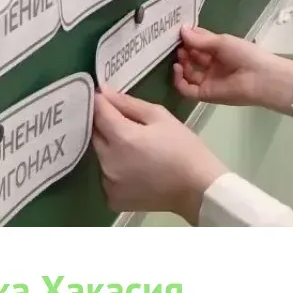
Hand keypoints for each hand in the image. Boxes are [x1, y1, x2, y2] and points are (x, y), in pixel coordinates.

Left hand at [91, 88, 227, 223]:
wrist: (196, 188)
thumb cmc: (183, 147)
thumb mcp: (160, 116)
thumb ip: (129, 104)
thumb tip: (104, 93)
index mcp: (122, 138)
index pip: (98, 113)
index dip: (100, 102)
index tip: (104, 95)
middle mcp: (109, 162)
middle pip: (95, 135)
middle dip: (105, 124)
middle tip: (125, 122)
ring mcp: (108, 184)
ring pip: (100, 156)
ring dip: (109, 147)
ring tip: (134, 147)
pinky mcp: (112, 199)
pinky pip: (106, 176)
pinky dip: (114, 169)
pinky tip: (134, 168)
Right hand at [174, 26, 292, 113]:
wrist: (259, 78)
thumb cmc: (244, 54)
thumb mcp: (222, 42)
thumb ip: (201, 39)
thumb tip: (182, 30)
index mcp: (220, 51)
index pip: (200, 43)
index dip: (189, 37)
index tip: (178, 31)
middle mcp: (213, 65)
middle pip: (193, 57)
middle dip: (184, 49)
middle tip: (177, 43)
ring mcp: (208, 80)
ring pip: (188, 73)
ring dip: (181, 63)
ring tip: (180, 53)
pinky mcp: (205, 94)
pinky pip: (187, 89)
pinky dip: (179, 80)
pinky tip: (177, 68)